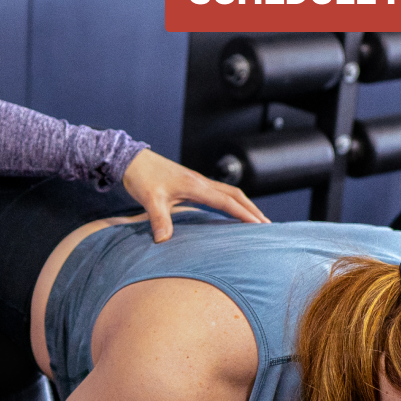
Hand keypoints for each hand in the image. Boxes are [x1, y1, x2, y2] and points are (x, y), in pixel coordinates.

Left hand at [120, 148, 265, 238]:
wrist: (132, 159)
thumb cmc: (142, 177)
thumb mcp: (150, 199)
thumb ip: (159, 219)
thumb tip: (163, 241)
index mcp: (195, 185)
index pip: (226, 201)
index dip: (244, 213)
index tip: (260, 225)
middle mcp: (200, 182)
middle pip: (234, 194)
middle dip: (252, 209)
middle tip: (268, 226)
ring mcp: (196, 182)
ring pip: (228, 192)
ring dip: (244, 205)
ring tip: (256, 220)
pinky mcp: (190, 184)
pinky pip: (218, 193)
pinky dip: (230, 202)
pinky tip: (230, 212)